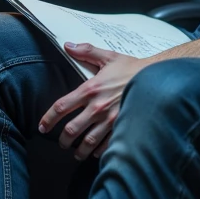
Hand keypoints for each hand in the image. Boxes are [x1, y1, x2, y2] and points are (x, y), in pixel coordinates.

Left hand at [38, 43, 145, 159]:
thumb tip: (67, 45)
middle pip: (72, 130)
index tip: (42, 126)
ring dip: (79, 150)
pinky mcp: (122, 127)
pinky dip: (98, 151)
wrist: (156, 78)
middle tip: (61, 143)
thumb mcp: (108, 56)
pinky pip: (106, 145)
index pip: (61, 106)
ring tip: (76, 153)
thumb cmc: (131, 68)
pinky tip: (95, 152)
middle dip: (63, 140)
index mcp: (90, 89)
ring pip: (88, 142)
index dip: (48, 118)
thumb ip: (86, 51)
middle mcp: (97, 107)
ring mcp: (110, 120)